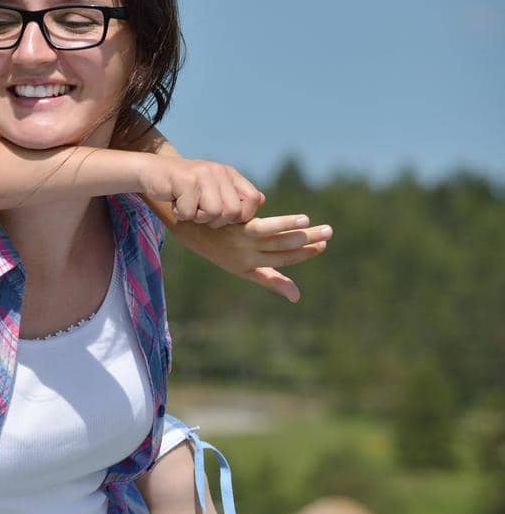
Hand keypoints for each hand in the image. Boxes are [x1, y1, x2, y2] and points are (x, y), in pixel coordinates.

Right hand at [140, 157, 263, 226]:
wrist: (151, 171)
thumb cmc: (183, 186)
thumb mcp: (212, 187)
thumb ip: (235, 194)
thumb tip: (260, 200)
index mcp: (229, 174)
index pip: (253, 199)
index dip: (242, 215)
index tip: (224, 216)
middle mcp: (219, 171)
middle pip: (233, 212)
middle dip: (216, 221)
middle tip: (200, 213)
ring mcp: (202, 175)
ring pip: (213, 213)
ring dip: (197, 217)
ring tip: (187, 206)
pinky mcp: (185, 181)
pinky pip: (190, 212)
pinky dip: (180, 214)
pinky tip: (175, 202)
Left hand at [177, 213, 332, 302]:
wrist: (185, 227)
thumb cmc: (213, 246)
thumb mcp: (239, 265)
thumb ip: (269, 278)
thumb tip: (296, 296)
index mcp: (246, 267)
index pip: (281, 263)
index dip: (302, 255)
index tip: (321, 246)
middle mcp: (245, 256)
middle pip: (282, 251)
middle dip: (307, 243)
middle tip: (329, 235)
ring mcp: (240, 240)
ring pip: (275, 238)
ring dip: (297, 233)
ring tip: (316, 227)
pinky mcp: (234, 226)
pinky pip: (263, 226)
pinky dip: (283, 224)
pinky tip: (300, 218)